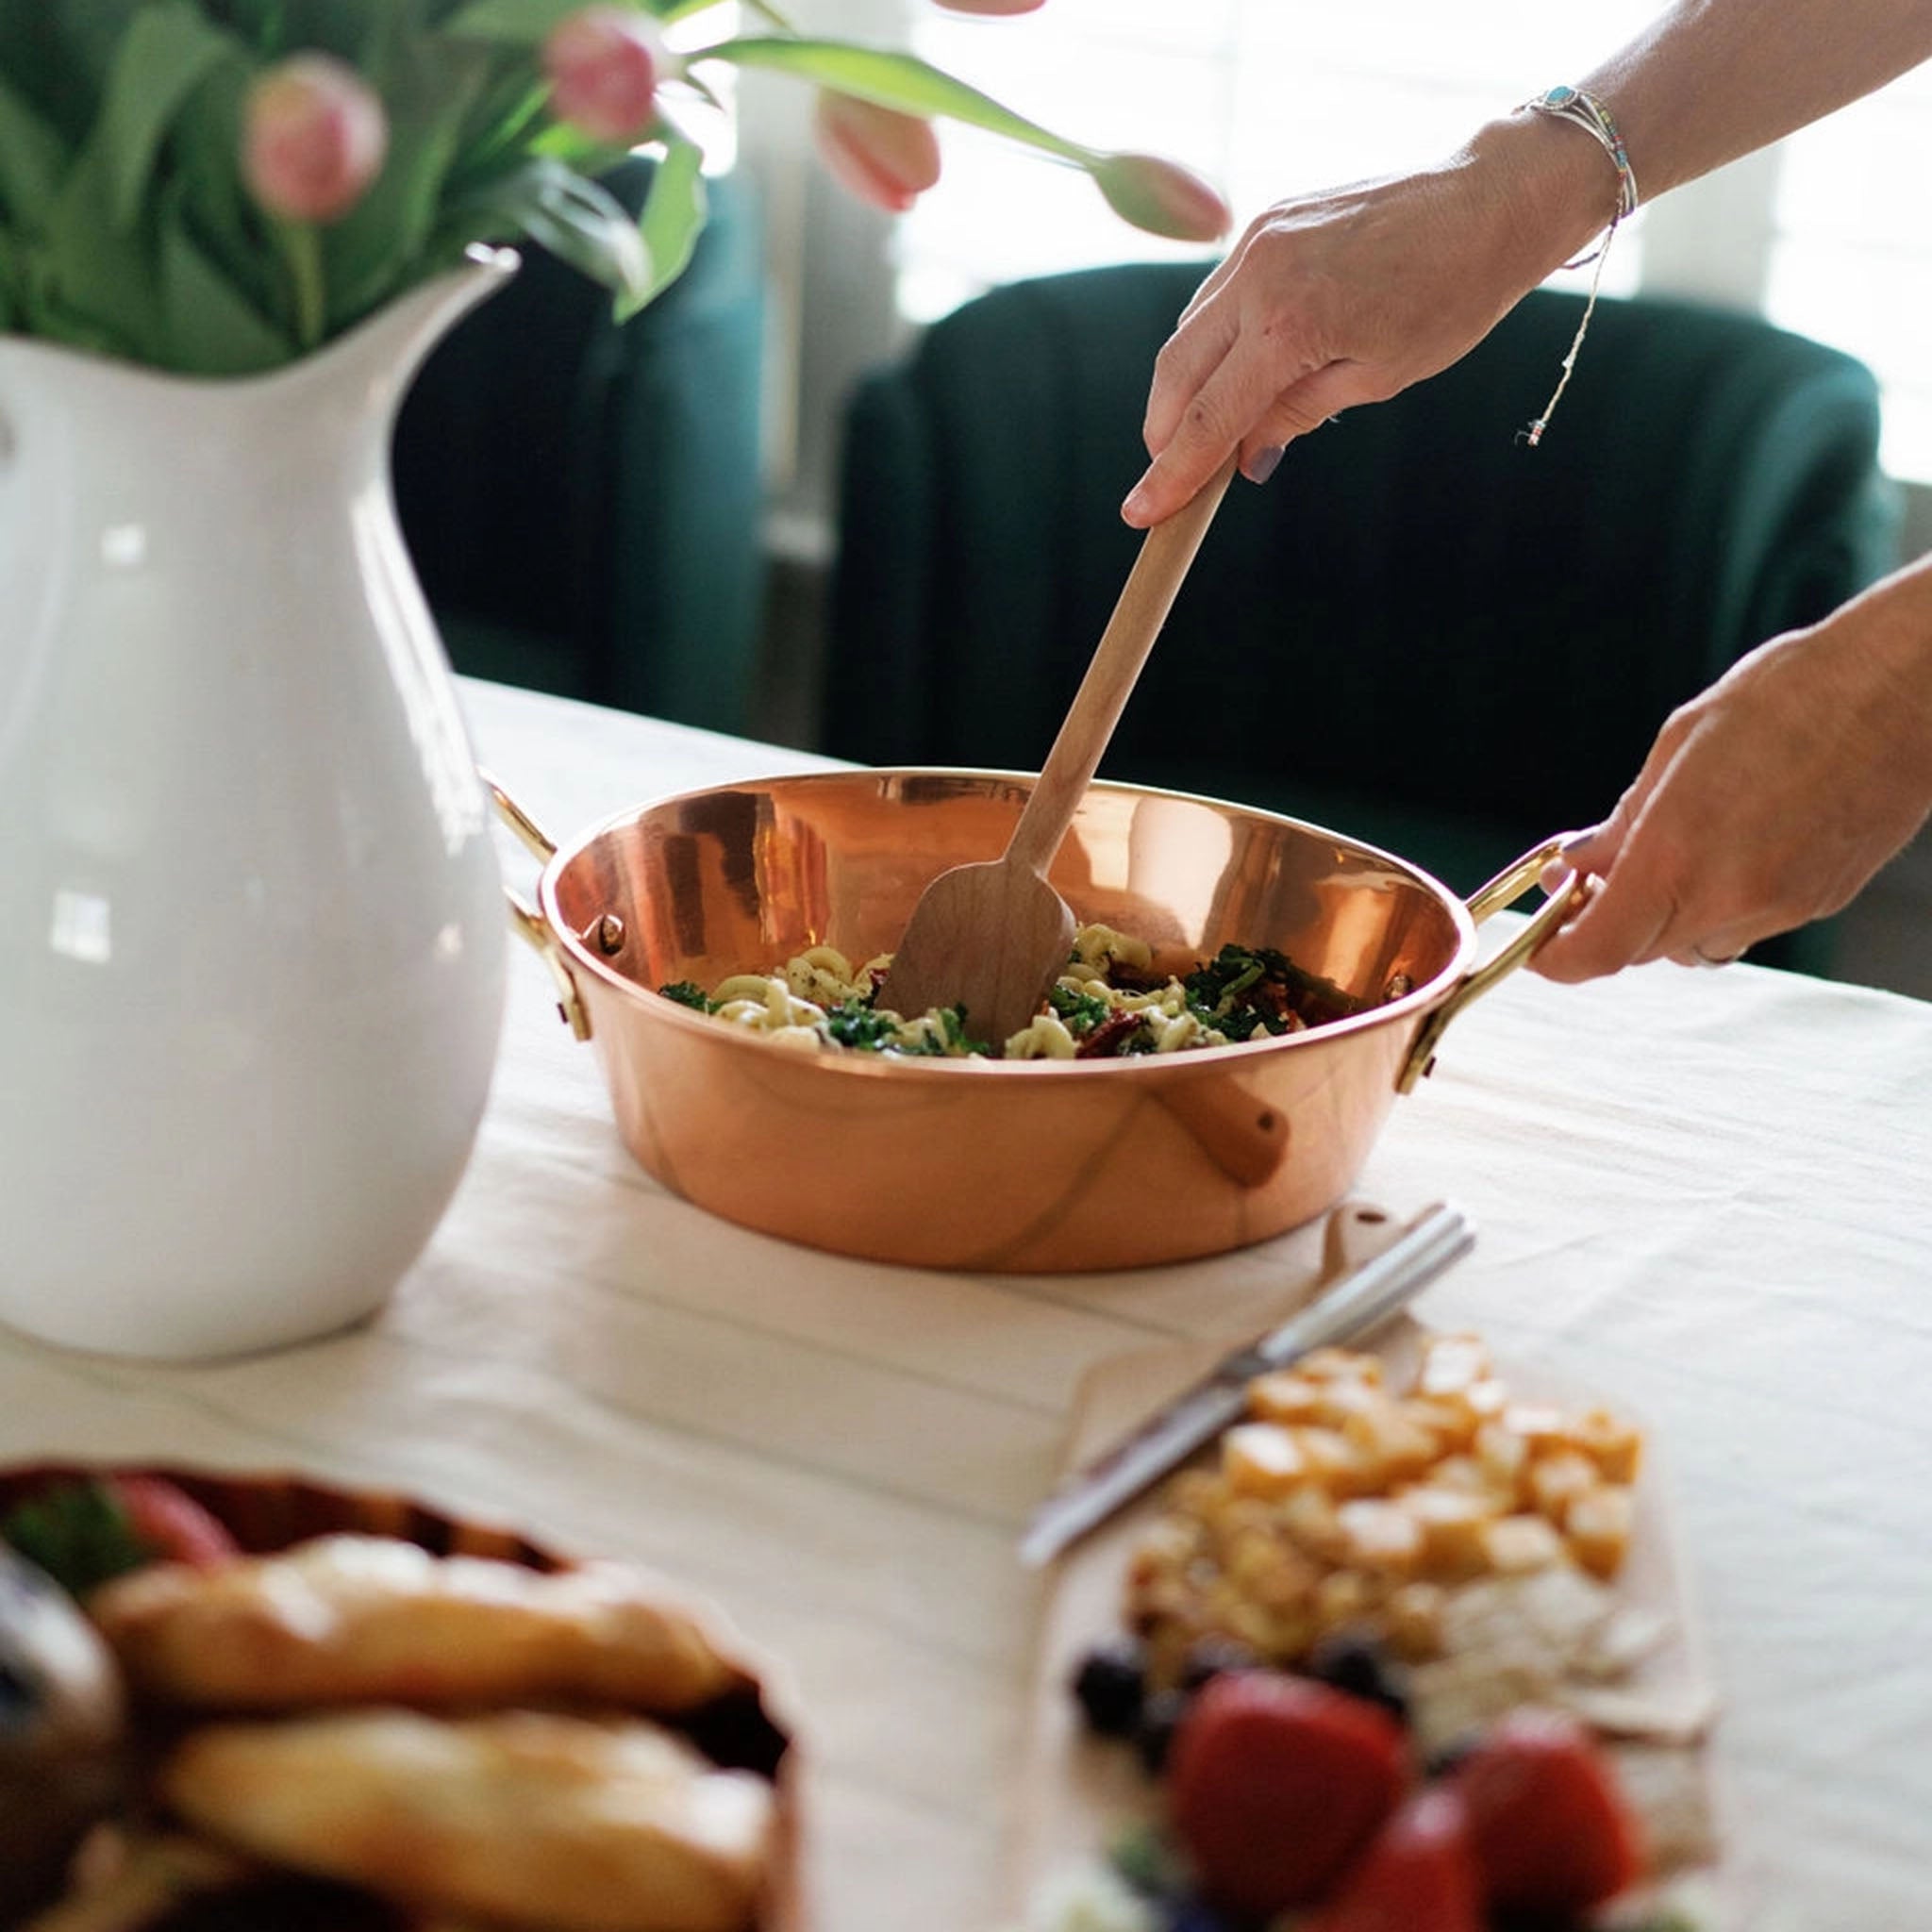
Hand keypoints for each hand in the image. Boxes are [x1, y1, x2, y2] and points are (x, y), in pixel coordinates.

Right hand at [1121, 123, 1604, 527]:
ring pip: (1188, 331)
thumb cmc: (1450, 296)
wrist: (1489, 201)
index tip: (1140, 514)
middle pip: (1175, 372)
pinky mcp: (1266, 222)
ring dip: (1186, 386)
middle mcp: (1258, 276)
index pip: (1207, 419)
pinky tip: (1236, 369)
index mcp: (1289, 327)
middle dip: (1164, 433)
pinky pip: (1217, 295)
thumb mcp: (1377, 377)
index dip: (1170, 475)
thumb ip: (1295, 415)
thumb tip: (1243, 458)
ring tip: (1207, 427)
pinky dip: (1213, 341)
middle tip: (1171, 476)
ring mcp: (1256, 242)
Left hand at [1531, 579, 1931, 981]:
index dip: (1555, 958)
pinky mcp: (1820, 902)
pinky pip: (1747, 923)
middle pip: (1640, 949)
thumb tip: (1580, 863)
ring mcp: (1781, 906)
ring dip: (1665, 915)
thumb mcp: (1679, 745)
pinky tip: (1731, 843)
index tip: (1537, 946)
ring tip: (1669, 851)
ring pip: (1694, 942)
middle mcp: (1728, 895)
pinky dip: (1720, 900)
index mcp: (1677, 854)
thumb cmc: (1793, 695)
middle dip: (1608, 921)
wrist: (1907, 689)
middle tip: (1591, 879)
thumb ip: (1624, 821)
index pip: (1596, 951)